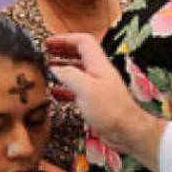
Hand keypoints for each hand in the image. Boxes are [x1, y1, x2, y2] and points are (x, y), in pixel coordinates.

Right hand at [45, 33, 164, 169]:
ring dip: (61, 67)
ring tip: (46, 69)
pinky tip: (53, 91)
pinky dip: (63, 87)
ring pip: (76, 71)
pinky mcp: (93, 101)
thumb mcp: (86, 89)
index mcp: (98, 64)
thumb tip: (53, 67)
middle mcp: (97, 72)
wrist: (127, 131)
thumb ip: (69, 74)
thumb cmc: (109, 109)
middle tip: (45, 52)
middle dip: (61, 50)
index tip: (48, 42)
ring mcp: (96, 86)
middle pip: (79, 53)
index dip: (65, 39)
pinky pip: (75, 89)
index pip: (82, 41)